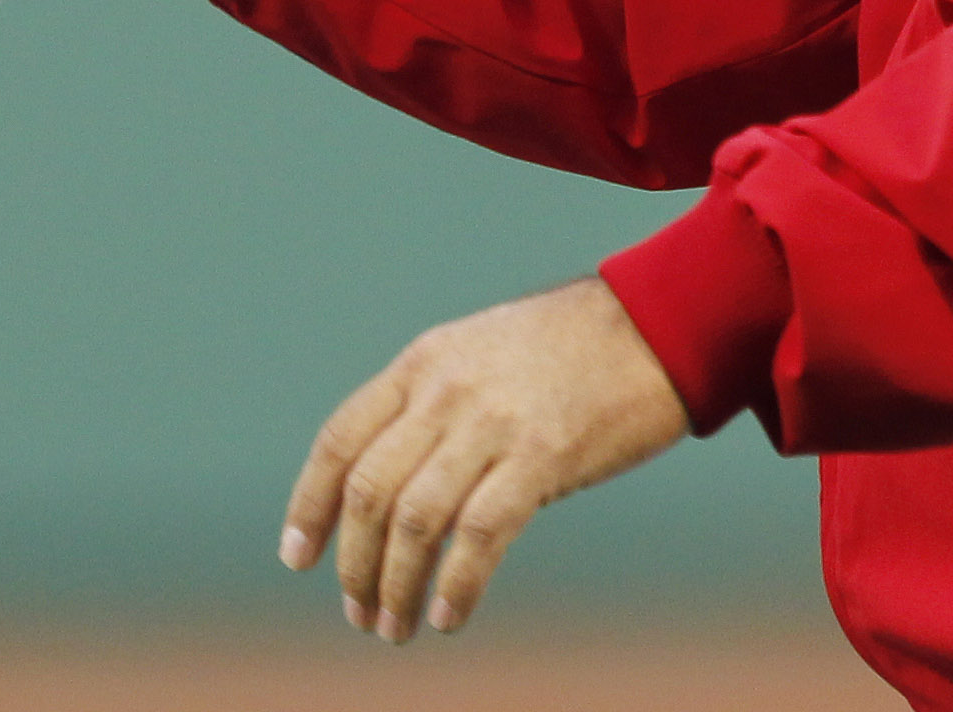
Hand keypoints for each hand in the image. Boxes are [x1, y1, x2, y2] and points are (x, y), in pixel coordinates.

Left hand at [280, 276, 686, 643]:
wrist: (654, 323)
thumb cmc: (570, 349)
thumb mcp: (479, 355)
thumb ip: (434, 408)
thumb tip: (396, 487)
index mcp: (422, 363)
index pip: (340, 439)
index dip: (310, 504)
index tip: (298, 557)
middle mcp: (444, 390)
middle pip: (369, 489)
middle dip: (353, 562)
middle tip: (359, 612)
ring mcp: (491, 423)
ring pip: (414, 519)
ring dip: (396, 585)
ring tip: (396, 627)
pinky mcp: (542, 457)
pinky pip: (479, 536)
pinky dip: (456, 585)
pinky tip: (449, 616)